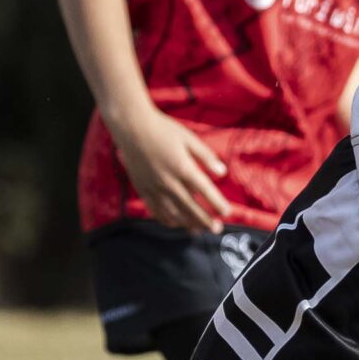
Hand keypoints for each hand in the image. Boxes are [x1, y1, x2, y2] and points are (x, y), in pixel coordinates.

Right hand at [110, 106, 231, 233]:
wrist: (131, 127)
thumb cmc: (163, 129)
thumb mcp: (189, 138)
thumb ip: (206, 156)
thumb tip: (222, 172)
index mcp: (183, 167)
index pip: (205, 191)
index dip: (217, 203)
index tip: (226, 213)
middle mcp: (169, 182)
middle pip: (190, 207)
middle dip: (205, 221)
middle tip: (216, 229)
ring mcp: (154, 188)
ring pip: (173, 213)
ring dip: (187, 224)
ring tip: (198, 231)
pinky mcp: (143, 189)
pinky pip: (155, 210)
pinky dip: (166, 220)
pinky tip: (175, 224)